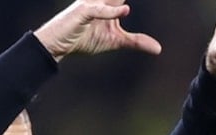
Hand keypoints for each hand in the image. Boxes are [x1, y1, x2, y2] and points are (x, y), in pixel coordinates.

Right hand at [34, 0, 161, 61]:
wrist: (57, 46)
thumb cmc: (82, 39)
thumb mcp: (115, 41)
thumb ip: (136, 41)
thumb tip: (158, 49)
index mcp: (112, 2)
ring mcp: (92, 3)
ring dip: (118, 0)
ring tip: (128, 7)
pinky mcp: (82, 12)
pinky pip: (98, 9)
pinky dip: (110, 11)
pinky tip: (124, 11)